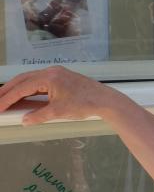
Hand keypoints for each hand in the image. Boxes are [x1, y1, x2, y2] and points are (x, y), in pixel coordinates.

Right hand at [0, 65, 115, 124]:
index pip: (21, 88)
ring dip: (17, 88)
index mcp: (49, 77)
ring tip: (4, 98)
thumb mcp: (59, 112)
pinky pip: (39, 82)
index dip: (6, 98)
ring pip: (30, 79)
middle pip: (23, 80)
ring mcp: (57, 73)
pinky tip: (23, 96)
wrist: (106, 100)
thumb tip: (24, 120)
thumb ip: (39, 116)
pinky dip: (28, 88)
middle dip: (7, 90)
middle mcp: (51, 72)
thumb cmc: (85, 104)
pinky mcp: (61, 78)